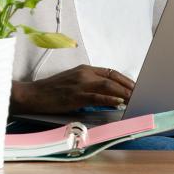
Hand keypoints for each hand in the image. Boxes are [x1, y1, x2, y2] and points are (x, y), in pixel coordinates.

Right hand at [10, 66, 135, 115]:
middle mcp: (84, 73)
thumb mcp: (72, 82)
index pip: (111, 72)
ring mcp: (80, 84)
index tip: (134, 87)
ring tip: (135, 99)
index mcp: (84, 69)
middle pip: (113, 78)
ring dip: (124, 93)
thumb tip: (105, 95)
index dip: (125, 80)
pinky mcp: (76, 96)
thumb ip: (88, 85)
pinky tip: (119, 103)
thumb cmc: (52, 91)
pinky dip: (110, 99)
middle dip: (129, 86)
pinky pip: (98, 97)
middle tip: (141, 94)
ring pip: (108, 86)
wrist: (33, 95)